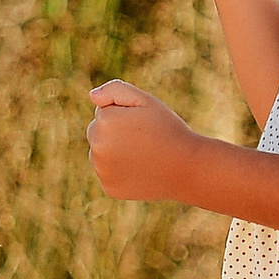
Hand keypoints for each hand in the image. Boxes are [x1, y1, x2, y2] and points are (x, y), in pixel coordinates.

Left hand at [86, 80, 198, 201]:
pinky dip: (121, 171)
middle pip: (97, 132)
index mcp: (104, 121)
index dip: (125, 114)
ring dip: (116, 152)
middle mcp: (97, 146)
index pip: (103, 111)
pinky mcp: (109, 187)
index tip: (143, 123)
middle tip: (143, 139)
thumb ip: (115, 90)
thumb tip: (92, 96)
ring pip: (102, 153)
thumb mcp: (146, 101)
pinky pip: (108, 173)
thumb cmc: (168, 130)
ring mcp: (102, 170)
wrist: (187, 168)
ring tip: (144, 155)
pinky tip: (141, 170)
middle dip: (115, 132)